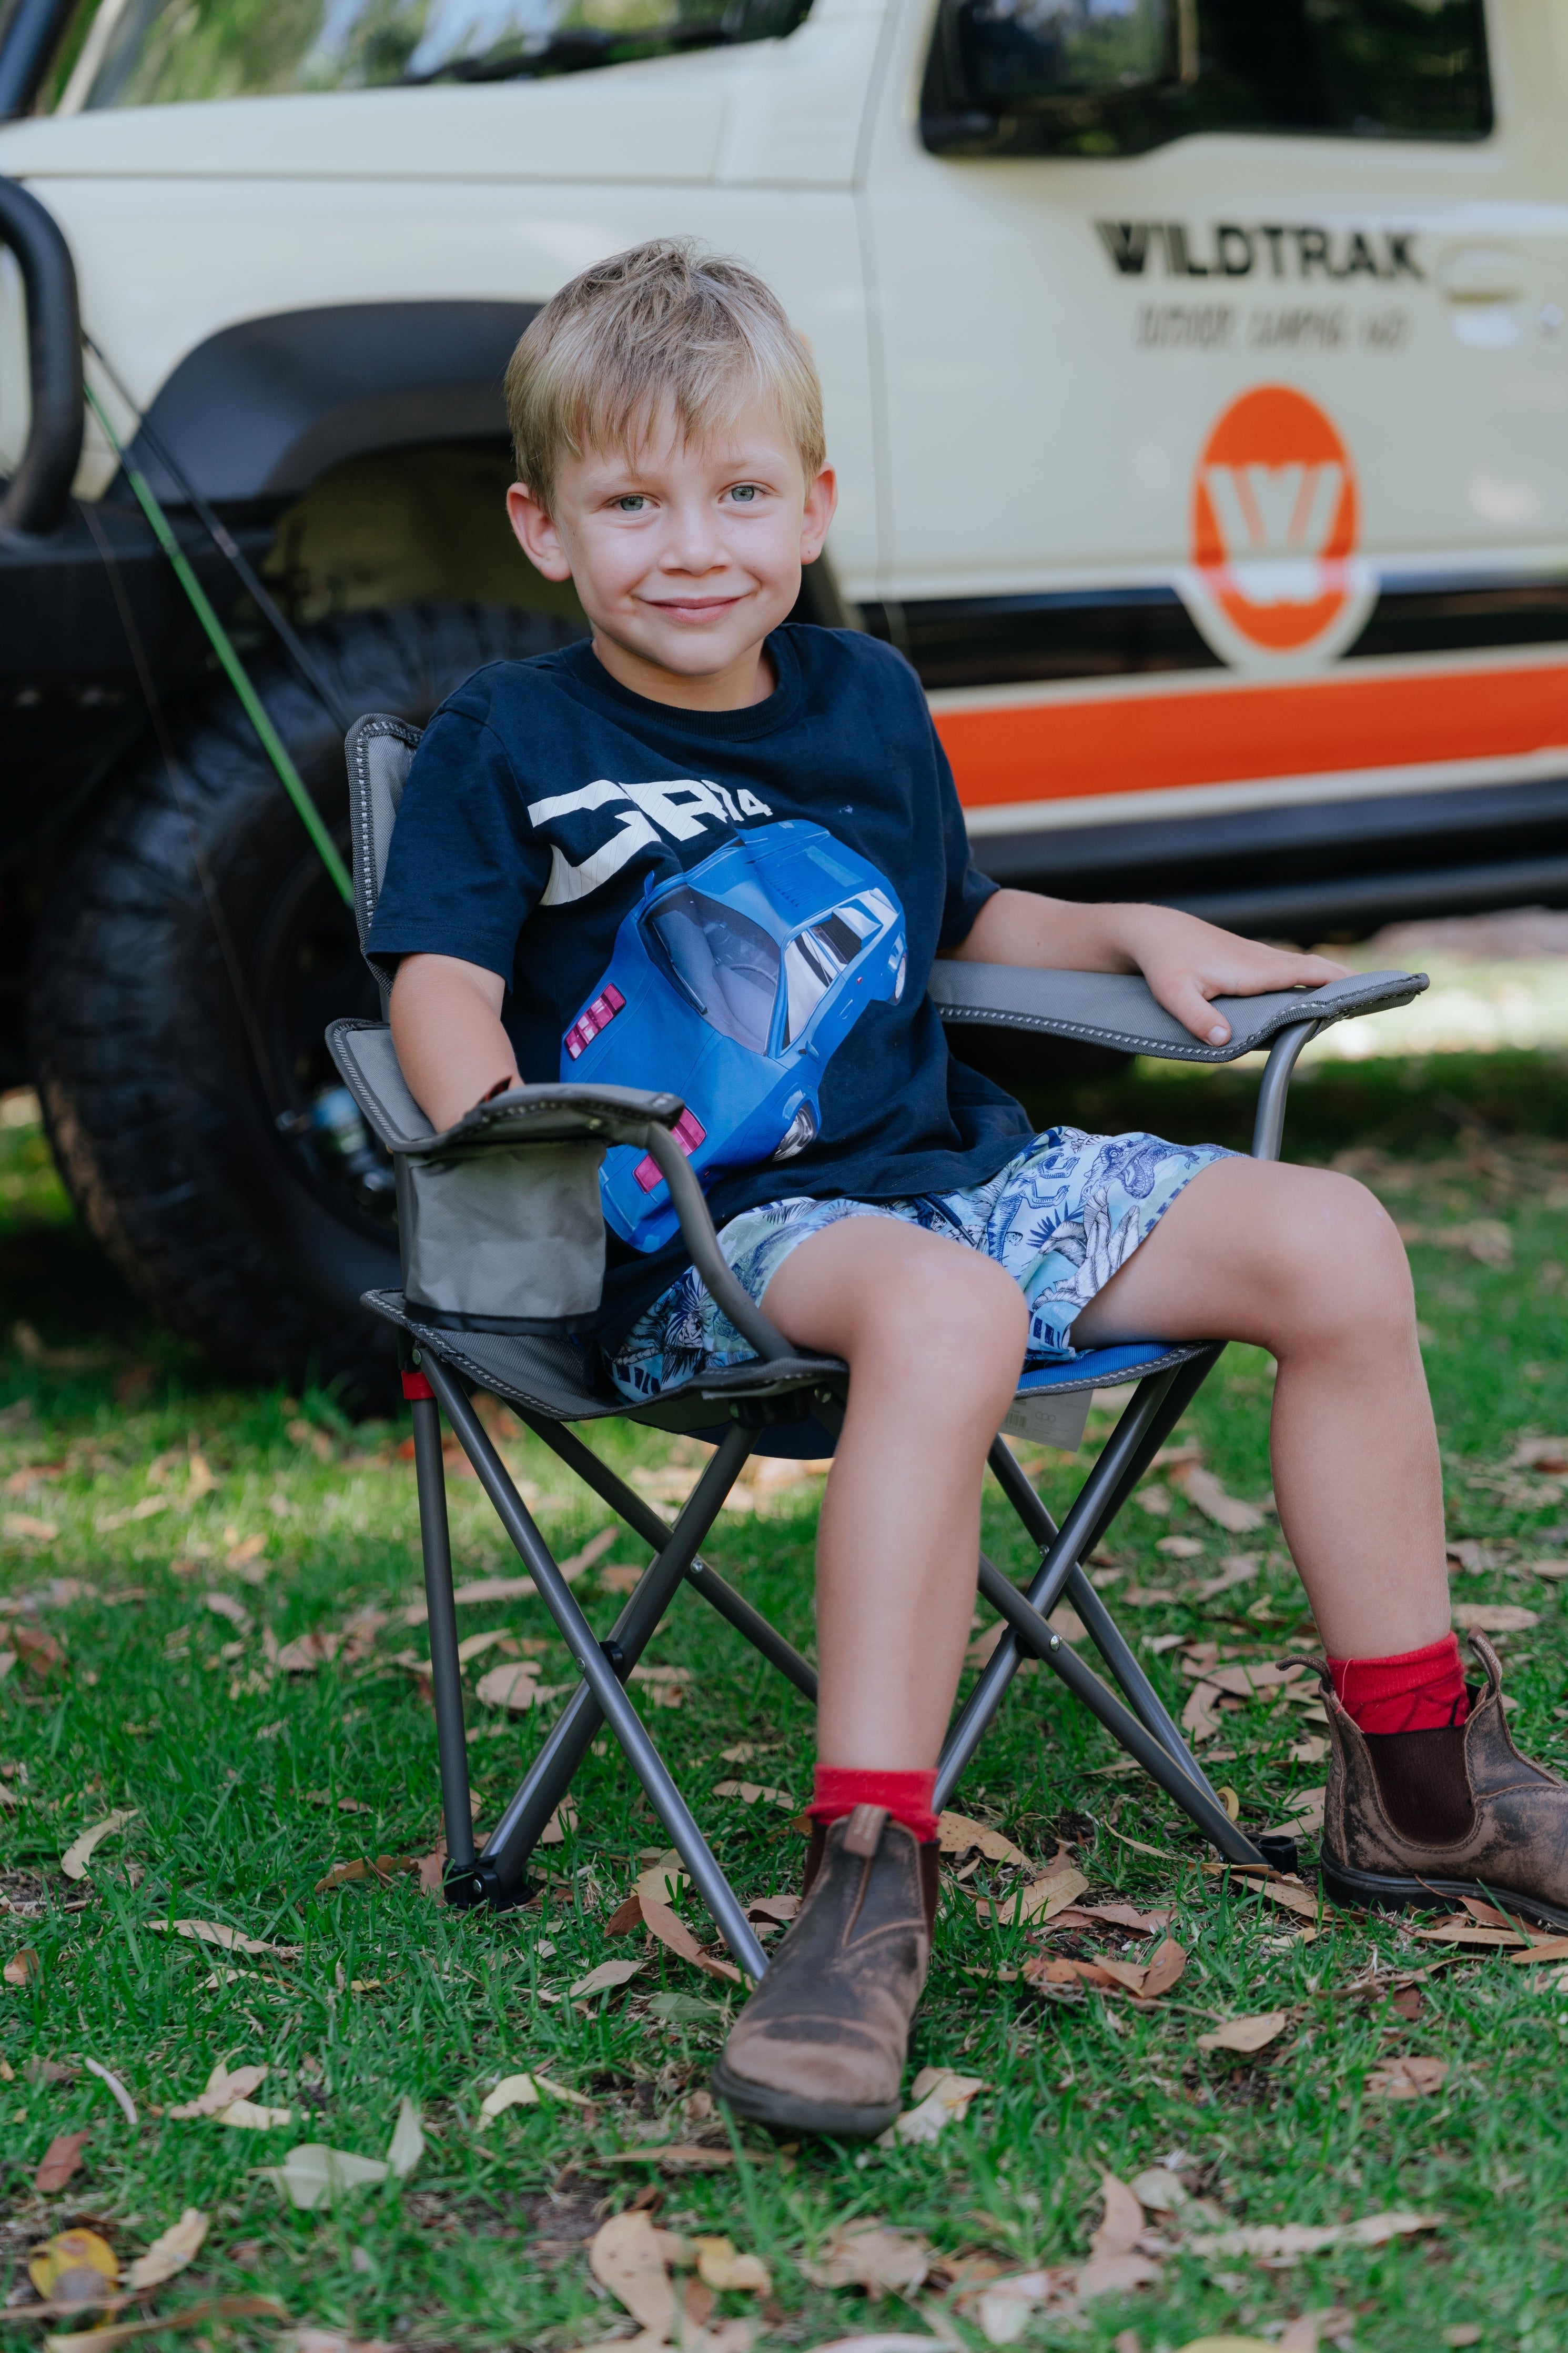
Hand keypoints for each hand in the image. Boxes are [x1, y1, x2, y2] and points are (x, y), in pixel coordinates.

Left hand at [1124, 908, 1348, 1046]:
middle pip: (1316, 969)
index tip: (1370, 992)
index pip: (1307, 975)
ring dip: (1334, 978)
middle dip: (1350, 980)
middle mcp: (1263, 960)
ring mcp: (1259, 958)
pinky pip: (1290, 969)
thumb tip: (1224, 1041)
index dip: (1338, 983)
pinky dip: (1312, 977)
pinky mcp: (1251, 961)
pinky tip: (1320, 991)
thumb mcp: (1172, 994)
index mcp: (1254, 970)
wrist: (1153, 932)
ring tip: (1365, 995)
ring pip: (1305, 968)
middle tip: (1386, 993)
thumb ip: (1197, 1018)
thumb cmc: (1164, 963)